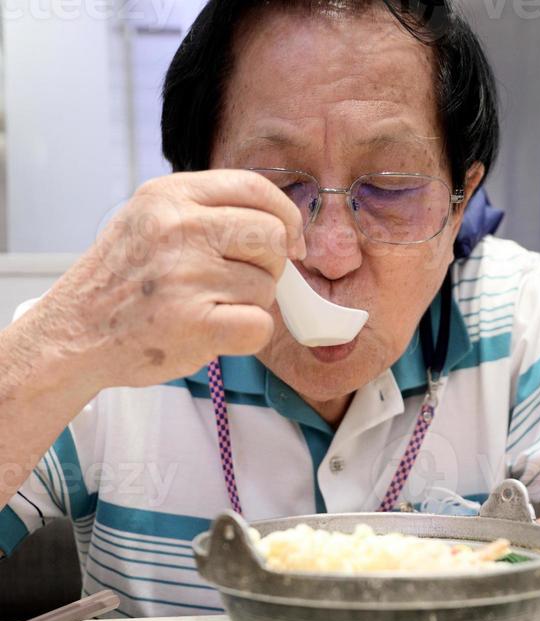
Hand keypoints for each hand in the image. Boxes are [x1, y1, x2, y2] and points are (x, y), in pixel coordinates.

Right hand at [24, 169, 305, 392]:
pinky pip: (259, 325)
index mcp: (170, 195)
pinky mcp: (194, 323)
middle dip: (270, 265)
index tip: (289, 242)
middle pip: (271, 237)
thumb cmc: (119, 282)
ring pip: (266, 286)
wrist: (74, 333)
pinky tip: (219, 333)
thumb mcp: (149, 221)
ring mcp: (186, 276)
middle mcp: (179, 228)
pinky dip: (249, 335)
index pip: (256, 189)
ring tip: (210, 308)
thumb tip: (277, 224)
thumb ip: (203, 212)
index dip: (286, 218)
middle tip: (242, 283)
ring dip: (250, 304)